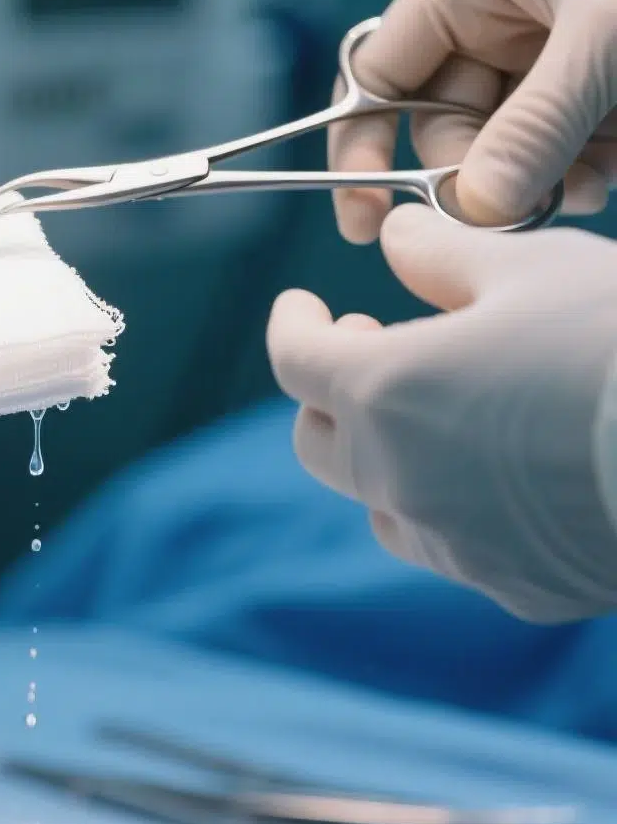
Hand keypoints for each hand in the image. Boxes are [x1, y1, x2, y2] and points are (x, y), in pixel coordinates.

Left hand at [267, 205, 616, 622]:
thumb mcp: (532, 268)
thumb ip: (442, 254)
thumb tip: (394, 236)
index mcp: (382, 392)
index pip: (293, 360)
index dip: (292, 324)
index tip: (302, 306)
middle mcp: (396, 478)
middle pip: (317, 440)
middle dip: (329, 392)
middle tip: (369, 345)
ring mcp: (452, 543)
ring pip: (379, 503)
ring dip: (383, 455)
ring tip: (430, 412)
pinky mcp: (512, 586)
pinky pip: (455, 545)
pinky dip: (452, 504)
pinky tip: (496, 473)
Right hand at [331, 0, 616, 241]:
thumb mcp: (609, 37)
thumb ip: (538, 127)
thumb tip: (475, 210)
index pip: (381, 74)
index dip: (364, 147)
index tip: (370, 220)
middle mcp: (501, 9)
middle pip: (449, 121)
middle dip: (485, 171)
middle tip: (527, 209)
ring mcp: (552, 42)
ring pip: (512, 140)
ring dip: (546, 175)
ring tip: (600, 180)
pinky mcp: (600, 71)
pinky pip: (566, 138)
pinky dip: (590, 163)